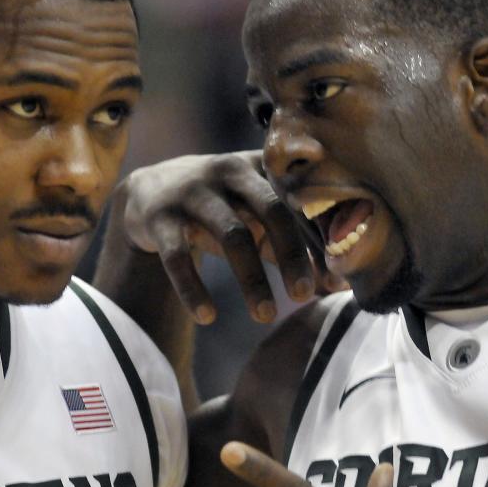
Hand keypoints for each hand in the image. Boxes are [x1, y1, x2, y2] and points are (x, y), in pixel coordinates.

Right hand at [108, 152, 342, 323]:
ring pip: (231, 236)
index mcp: (261, 168)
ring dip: (252, 279)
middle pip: (272, 210)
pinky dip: (193, 289)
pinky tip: (207, 318)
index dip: (319, 242)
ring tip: (266, 316)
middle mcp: (228, 171)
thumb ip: (291, 242)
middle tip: (305, 296)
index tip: (334, 281)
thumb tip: (338, 285)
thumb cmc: (222, 207)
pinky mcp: (160, 218)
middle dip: (292, 255)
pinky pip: (177, 257)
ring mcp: (193, 192)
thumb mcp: (254, 214)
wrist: (149, 191)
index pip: (299, 203)